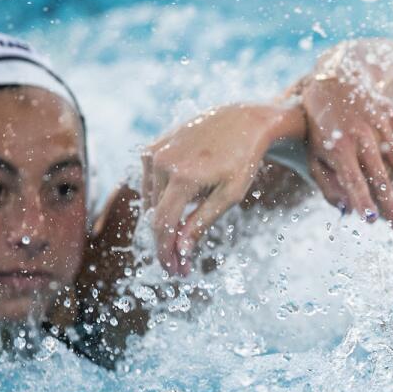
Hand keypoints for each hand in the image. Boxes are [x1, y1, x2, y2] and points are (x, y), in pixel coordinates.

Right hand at [142, 104, 292, 275]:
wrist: (242, 121)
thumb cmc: (242, 160)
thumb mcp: (229, 195)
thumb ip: (201, 223)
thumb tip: (180, 250)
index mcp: (183, 177)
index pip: (162, 225)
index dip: (165, 252)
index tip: (174, 270)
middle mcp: (161, 163)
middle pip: (155, 216)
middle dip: (167, 242)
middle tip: (183, 264)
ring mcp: (154, 153)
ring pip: (151, 202)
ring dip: (165, 220)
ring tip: (186, 231)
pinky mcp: (151, 147)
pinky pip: (150, 183)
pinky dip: (162, 199)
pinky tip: (182, 201)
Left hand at [301, 71, 392, 224]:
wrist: (334, 82)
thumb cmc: (322, 129)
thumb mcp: (315, 155)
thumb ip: (327, 184)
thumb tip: (346, 211)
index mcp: (339, 147)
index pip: (352, 179)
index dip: (362, 199)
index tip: (371, 220)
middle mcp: (361, 134)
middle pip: (380, 174)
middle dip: (392, 202)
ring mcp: (380, 123)